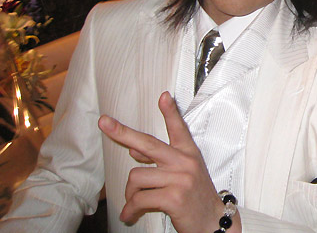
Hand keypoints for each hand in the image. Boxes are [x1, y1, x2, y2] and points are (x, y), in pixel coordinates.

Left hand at [98, 92, 240, 232]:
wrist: (213, 222)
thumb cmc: (195, 197)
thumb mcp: (184, 174)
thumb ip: (161, 161)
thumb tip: (134, 152)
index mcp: (189, 153)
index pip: (178, 128)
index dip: (170, 112)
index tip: (163, 96)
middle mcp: (184, 162)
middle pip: (148, 143)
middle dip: (122, 133)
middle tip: (103, 122)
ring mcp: (180, 179)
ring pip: (136, 177)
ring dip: (130, 194)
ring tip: (133, 204)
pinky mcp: (173, 197)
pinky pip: (139, 199)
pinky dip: (130, 210)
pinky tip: (130, 215)